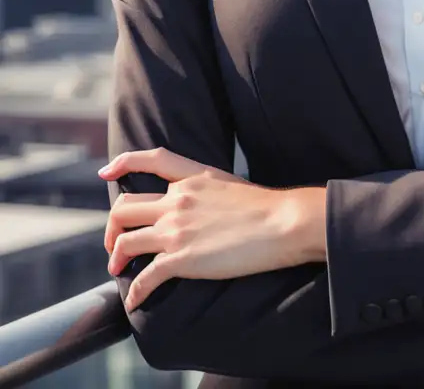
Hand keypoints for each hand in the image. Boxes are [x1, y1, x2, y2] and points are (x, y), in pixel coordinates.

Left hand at [100, 147, 325, 310]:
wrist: (280, 222)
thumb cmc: (264, 206)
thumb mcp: (227, 183)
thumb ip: (203, 189)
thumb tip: (195, 203)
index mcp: (191, 177)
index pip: (150, 160)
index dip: (123, 162)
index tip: (106, 171)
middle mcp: (177, 199)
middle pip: (124, 207)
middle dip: (112, 227)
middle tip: (115, 242)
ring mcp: (176, 229)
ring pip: (125, 241)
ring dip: (115, 258)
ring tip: (117, 269)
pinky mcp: (181, 258)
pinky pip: (144, 278)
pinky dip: (135, 293)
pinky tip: (135, 302)